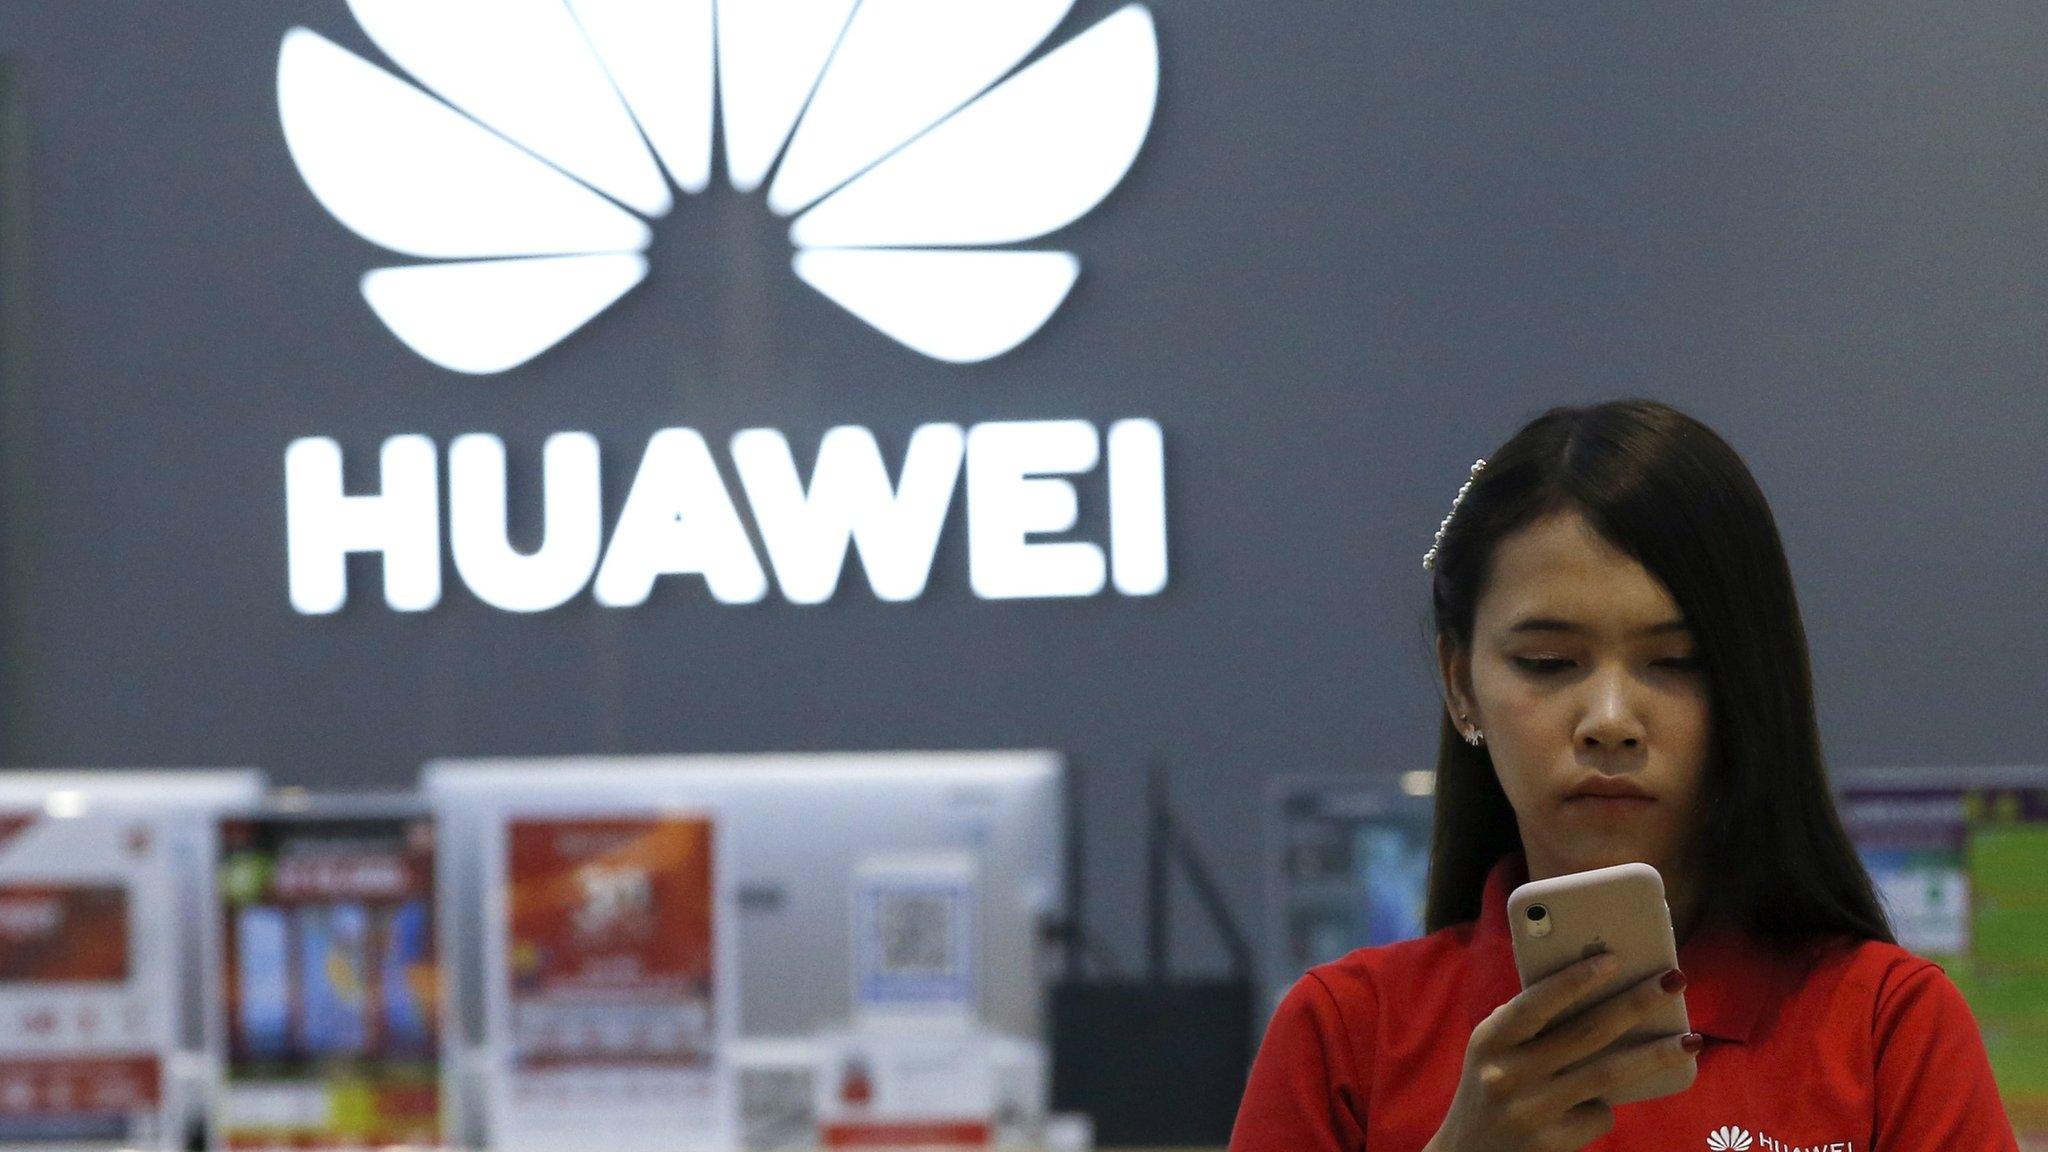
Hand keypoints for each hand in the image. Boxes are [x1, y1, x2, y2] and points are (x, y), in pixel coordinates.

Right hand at [1422, 952, 1701, 1151]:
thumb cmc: (1494, 1083)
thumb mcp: (1495, 1049)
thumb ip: (1532, 1023)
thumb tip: (1603, 988)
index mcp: (1490, 1040)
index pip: (1535, 1003)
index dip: (1575, 980)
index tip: (1614, 958)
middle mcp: (1508, 1074)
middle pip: (1587, 1033)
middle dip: (1636, 1003)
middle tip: (1675, 980)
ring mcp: (1532, 1111)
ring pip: (1608, 1074)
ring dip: (1655, 1054)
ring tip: (1691, 1040)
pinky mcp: (1553, 1142)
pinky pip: (1598, 1113)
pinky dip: (1605, 1104)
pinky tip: (1595, 1105)